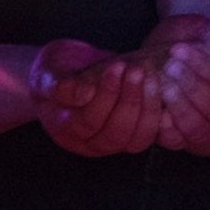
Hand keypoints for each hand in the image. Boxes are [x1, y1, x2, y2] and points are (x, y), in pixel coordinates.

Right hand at [29, 39, 164, 156]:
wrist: (68, 69)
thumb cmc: (55, 70)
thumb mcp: (47, 71)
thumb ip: (59, 84)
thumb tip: (85, 95)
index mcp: (64, 129)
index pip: (88, 122)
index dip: (106, 95)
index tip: (118, 66)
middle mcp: (87, 143)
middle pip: (115, 135)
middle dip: (130, 101)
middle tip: (137, 70)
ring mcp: (111, 142)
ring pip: (137, 139)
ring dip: (148, 107)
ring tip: (149, 75)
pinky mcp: (131, 134)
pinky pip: (150, 133)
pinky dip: (160, 113)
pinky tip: (162, 87)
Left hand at [142, 16, 209, 151]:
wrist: (160, 66)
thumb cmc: (181, 47)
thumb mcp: (197, 31)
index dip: (203, 65)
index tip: (178, 49)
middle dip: (192, 86)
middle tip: (170, 66)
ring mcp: (203, 125)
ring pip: (199, 127)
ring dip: (181, 108)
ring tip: (164, 87)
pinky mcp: (179, 139)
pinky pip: (176, 141)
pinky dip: (166, 129)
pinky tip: (156, 110)